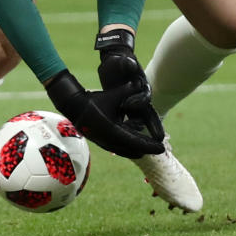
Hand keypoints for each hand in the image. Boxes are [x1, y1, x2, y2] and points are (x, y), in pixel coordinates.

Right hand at [45, 70, 163, 158]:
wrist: (73, 106)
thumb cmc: (93, 100)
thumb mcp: (112, 96)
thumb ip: (127, 91)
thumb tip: (140, 83)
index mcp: (113, 130)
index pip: (136, 141)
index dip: (150, 145)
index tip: (161, 148)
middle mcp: (108, 140)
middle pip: (132, 149)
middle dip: (145, 149)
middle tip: (158, 150)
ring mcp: (103, 142)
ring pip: (124, 151)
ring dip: (136, 150)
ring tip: (147, 150)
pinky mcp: (100, 141)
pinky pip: (117, 148)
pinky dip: (127, 149)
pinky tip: (133, 148)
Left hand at [96, 29, 164, 141]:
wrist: (116, 62)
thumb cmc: (119, 61)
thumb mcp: (121, 60)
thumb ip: (126, 63)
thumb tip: (130, 63)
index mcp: (140, 86)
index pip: (144, 98)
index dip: (139, 103)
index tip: (129, 106)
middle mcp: (140, 97)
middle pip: (149, 114)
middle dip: (155, 126)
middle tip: (160, 138)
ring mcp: (135, 104)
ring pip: (141, 120)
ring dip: (142, 131)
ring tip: (142, 145)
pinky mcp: (127, 108)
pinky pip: (131, 122)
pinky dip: (132, 131)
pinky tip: (129, 144)